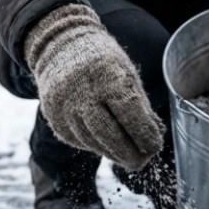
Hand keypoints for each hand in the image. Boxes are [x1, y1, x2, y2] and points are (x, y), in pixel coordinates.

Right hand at [24, 3, 164, 171]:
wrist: (59, 45)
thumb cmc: (101, 60)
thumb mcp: (126, 72)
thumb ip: (139, 105)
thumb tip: (152, 139)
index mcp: (107, 78)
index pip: (130, 116)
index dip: (145, 137)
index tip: (154, 147)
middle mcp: (82, 94)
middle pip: (109, 135)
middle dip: (128, 154)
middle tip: (140, 162)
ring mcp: (64, 108)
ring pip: (92, 142)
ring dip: (112, 153)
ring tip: (125, 156)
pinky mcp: (54, 117)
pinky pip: (77, 140)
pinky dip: (94, 146)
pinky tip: (105, 145)